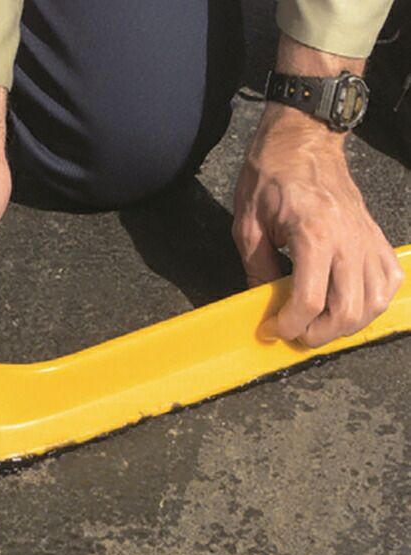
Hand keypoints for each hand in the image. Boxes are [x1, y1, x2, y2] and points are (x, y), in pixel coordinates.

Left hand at [233, 103, 403, 347]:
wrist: (302, 140)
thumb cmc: (271, 175)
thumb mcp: (248, 225)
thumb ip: (257, 268)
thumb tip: (261, 304)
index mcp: (314, 233)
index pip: (309, 300)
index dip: (289, 325)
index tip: (273, 329)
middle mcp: (348, 239)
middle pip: (348, 310)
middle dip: (318, 334)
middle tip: (295, 332)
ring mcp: (367, 237)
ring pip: (374, 301)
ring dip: (347, 324)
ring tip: (319, 323)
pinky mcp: (375, 235)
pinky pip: (389, 279)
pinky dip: (373, 301)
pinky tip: (349, 302)